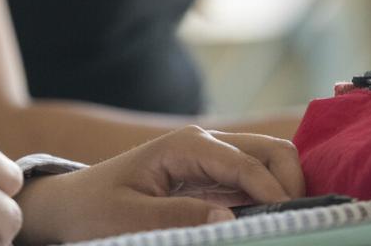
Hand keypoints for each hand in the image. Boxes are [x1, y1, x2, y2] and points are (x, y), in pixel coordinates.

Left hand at [14, 125, 304, 244]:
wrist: (71, 204)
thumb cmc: (94, 210)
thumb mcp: (129, 221)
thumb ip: (179, 219)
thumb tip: (230, 220)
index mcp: (186, 146)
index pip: (248, 163)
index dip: (275, 193)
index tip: (288, 223)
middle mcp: (205, 145)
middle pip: (272, 151)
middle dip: (294, 183)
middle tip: (299, 224)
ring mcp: (212, 160)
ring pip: (271, 162)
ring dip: (287, 189)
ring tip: (289, 225)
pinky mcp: (214, 179)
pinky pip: (256, 182)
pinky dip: (273, 199)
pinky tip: (272, 223)